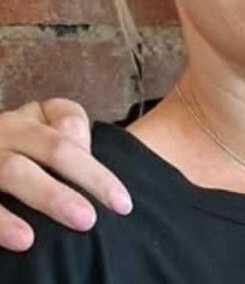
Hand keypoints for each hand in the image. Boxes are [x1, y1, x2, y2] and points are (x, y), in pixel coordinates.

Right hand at [0, 98, 132, 250]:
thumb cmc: (14, 152)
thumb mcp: (38, 134)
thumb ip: (68, 132)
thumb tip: (90, 155)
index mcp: (28, 118)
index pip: (70, 125)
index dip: (94, 158)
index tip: (120, 199)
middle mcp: (7, 131)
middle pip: (55, 147)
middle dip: (88, 177)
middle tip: (116, 207)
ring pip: (17, 171)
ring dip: (51, 195)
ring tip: (83, 220)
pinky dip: (3, 222)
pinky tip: (24, 239)